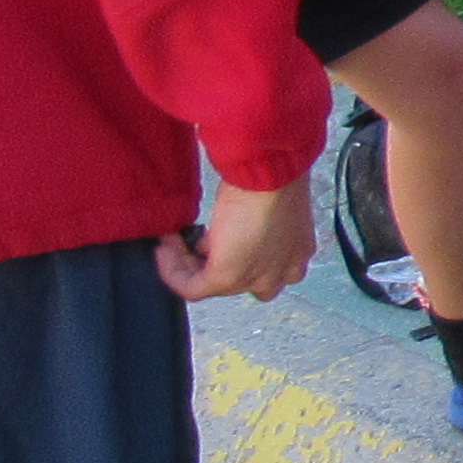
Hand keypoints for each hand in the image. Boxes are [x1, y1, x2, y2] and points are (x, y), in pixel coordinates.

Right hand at [155, 179, 313, 301]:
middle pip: (240, 282)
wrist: (268, 173)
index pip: (263, 270)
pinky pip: (192, 288)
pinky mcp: (229, 278)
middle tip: (191, 241)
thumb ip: (249, 228)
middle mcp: (283, 273)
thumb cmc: (272, 175)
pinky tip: (166, 247)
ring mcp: (257, 279)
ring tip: (174, 240)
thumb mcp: (265, 206)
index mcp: (297, 253)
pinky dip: (172, 271)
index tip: (211, 238)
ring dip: (187, 264)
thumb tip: (219, 236)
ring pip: (214, 286)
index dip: (232, 254)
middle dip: (211, 263)